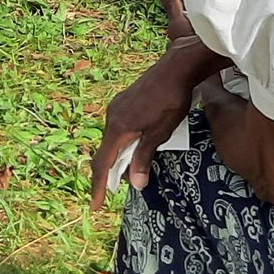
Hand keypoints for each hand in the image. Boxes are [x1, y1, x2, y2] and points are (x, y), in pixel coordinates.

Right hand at [89, 0, 214, 210]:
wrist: (177, 67)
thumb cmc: (171, 101)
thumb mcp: (159, 133)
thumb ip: (143, 158)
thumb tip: (133, 184)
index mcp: (118, 127)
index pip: (103, 162)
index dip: (99, 185)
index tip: (95, 205)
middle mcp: (113, 116)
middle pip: (106, 151)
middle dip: (107, 173)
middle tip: (110, 193)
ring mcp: (118, 107)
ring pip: (113, 139)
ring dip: (117, 158)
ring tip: (126, 173)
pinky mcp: (126, 101)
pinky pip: (119, 129)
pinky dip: (123, 144)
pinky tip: (134, 148)